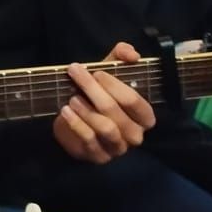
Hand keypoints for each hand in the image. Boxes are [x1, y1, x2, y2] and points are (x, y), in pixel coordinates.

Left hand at [51, 45, 157, 164]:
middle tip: (76, 74)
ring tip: (72, 97)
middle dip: (94, 90)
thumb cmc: (96, 95)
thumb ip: (121, 57)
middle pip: (116, 112)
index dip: (114, 85)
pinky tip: (66, 111)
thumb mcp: (108, 72)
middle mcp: (135, 134)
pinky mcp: (99, 157)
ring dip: (87, 110)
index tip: (96, 71)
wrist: (73, 122)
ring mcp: (118, 148)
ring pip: (106, 128)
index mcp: (144, 116)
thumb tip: (132, 54)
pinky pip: (90, 140)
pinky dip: (77, 124)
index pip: (134, 101)